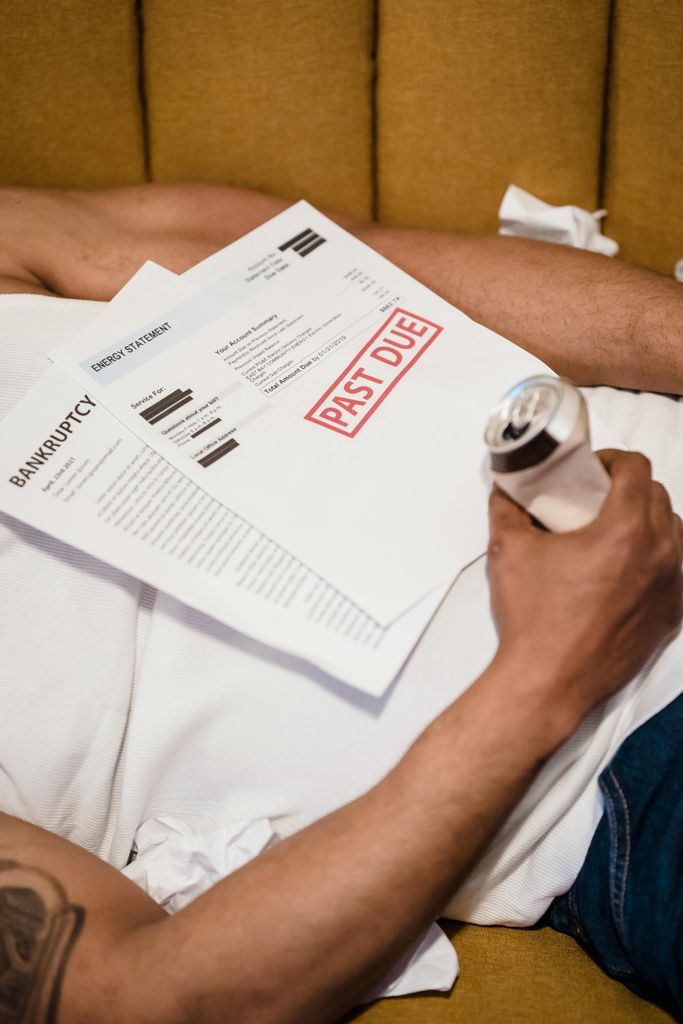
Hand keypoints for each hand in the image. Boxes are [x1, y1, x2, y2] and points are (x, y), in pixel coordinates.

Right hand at [487, 450, 682, 728]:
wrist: (548, 682)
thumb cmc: (532, 617)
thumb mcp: (508, 550)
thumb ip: (507, 507)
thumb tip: (505, 485)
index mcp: (626, 529)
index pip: (637, 468)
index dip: (612, 461)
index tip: (591, 472)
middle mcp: (661, 553)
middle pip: (660, 496)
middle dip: (630, 489)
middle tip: (597, 501)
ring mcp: (673, 587)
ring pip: (675, 533)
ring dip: (650, 522)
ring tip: (615, 534)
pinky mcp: (673, 616)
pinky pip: (678, 572)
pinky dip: (658, 561)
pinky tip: (627, 572)